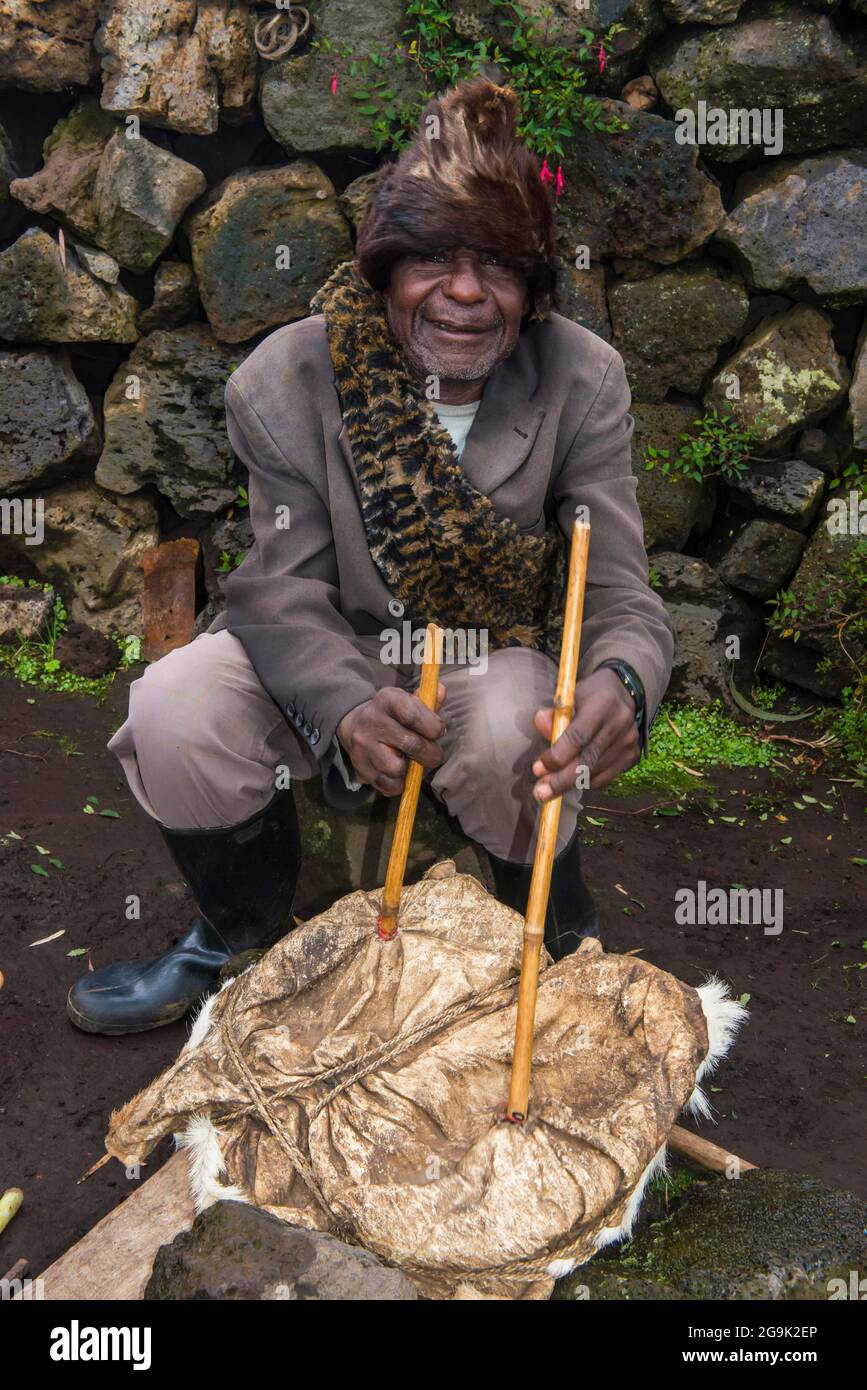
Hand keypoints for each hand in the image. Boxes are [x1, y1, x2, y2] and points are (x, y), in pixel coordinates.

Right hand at [336, 684, 447, 796]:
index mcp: (387, 699)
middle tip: (433, 754)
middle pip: (411, 745)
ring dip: (409, 770)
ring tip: (408, 761)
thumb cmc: (392, 714)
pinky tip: (397, 773)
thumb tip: (441, 691)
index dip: (433, 727)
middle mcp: (372, 720)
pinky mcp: (360, 767)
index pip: (413, 715)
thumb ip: (427, 702)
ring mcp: (363, 745)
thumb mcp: (407, 701)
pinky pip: (387, 785)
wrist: (355, 724)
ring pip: (397, 768)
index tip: (439, 732)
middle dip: (430, 754)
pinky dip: (398, 784)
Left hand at [531, 668, 639, 801]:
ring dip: (569, 784)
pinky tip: (570, 781)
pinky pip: (604, 777)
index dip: (557, 756)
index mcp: (603, 704)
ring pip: (595, 773)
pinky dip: (584, 782)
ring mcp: (628, 742)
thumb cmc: (590, 696)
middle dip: (561, 780)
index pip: (578, 736)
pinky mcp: (632, 756)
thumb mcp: (570, 696)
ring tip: (548, 789)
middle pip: (588, 760)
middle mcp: (620, 725)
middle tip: (540, 792)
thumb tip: (540, 726)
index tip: (538, 768)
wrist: (625, 694)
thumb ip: (554, 713)